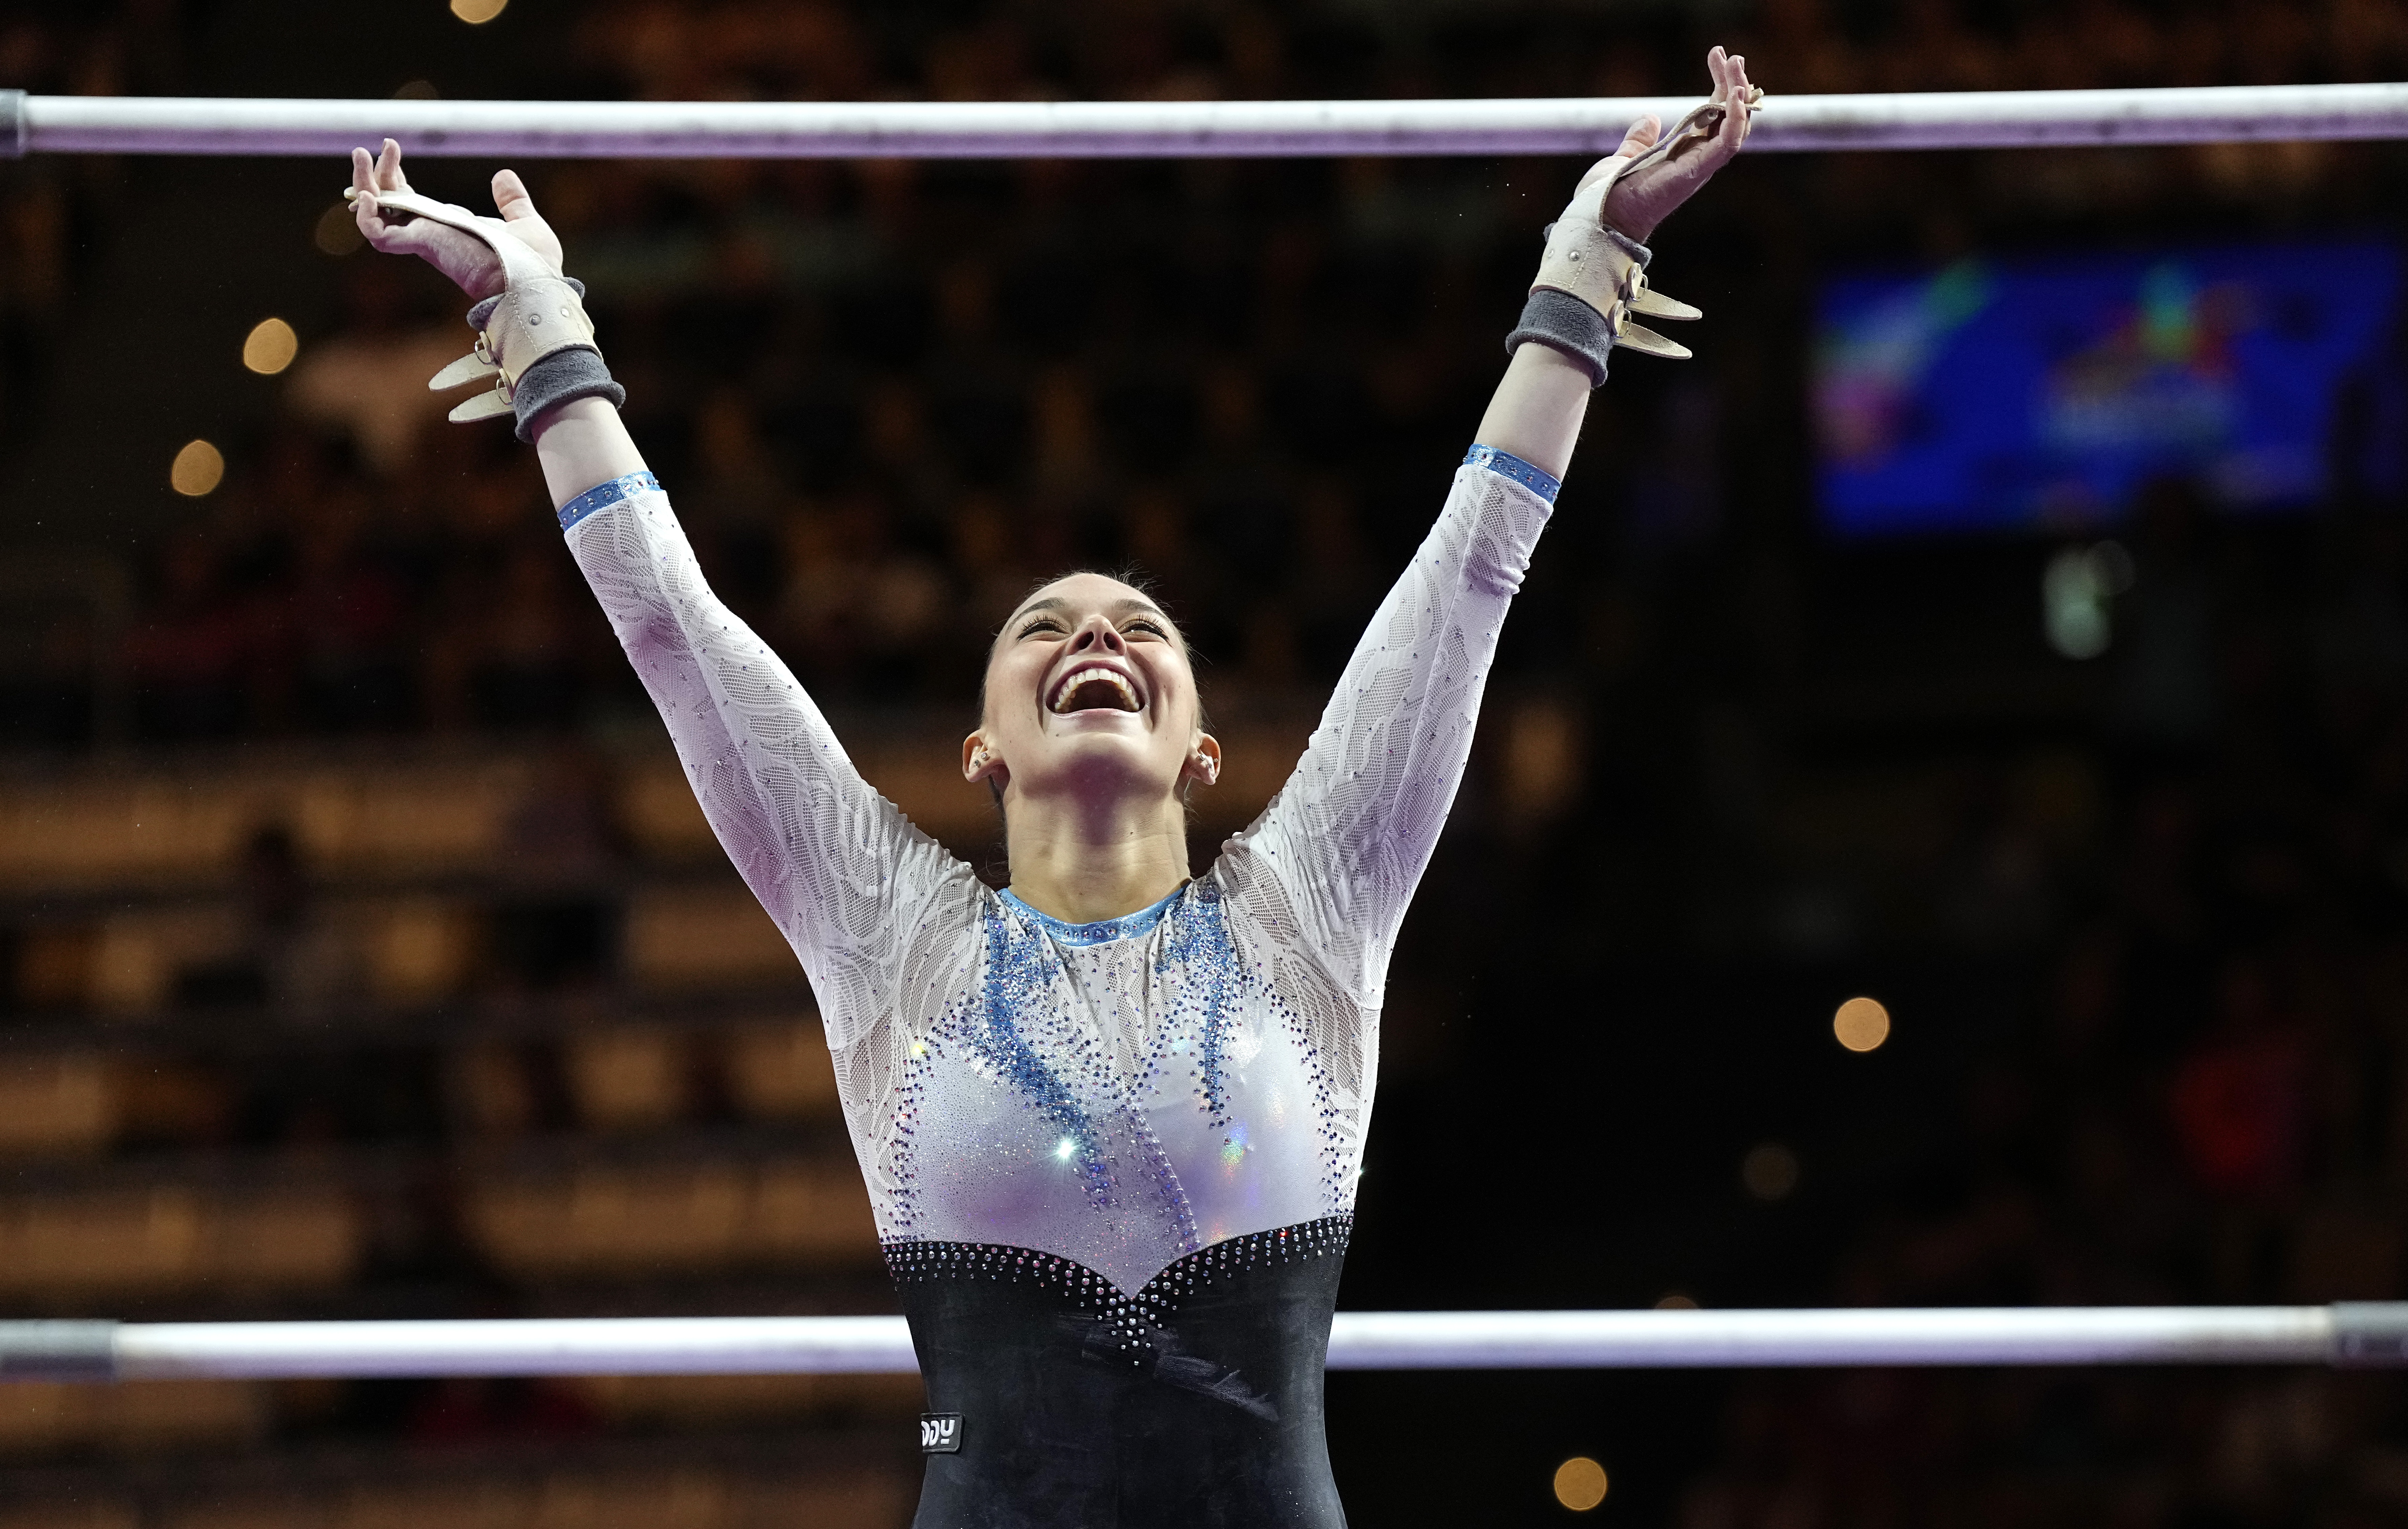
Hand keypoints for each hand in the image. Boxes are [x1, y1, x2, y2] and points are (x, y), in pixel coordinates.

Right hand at [348, 138, 563, 301]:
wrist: (534, 284)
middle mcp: (433, 234)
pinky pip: (380, 235)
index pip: (411, 201)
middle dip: (375, 174)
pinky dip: (367, 218)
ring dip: (363, 185)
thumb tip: (503, 176)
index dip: (396, 177)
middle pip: (389, 203)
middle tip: (370, 148)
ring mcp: (426, 239)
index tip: (393, 146)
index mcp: (450, 228)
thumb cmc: (534, 266)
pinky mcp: (423, 246)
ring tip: (360, 155)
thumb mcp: (524, 223)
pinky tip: (366, 195)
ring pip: (378, 215)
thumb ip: (512, 201)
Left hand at [1587, 46, 1755, 243]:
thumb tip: (1649, 119)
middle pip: (1728, 118)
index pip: (1712, 115)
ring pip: (1734, 127)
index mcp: (1683, 153)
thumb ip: (1639, 140)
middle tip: (1732, 56)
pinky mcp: (1696, 171)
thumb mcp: (1624, 157)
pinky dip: (1735, 120)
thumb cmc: (1608, 196)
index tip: (1715, 56)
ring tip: (1735, 63)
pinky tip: (1735, 95)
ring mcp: (1699, 166)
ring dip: (1739, 95)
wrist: (1597, 218)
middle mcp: (1697, 159)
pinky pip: (1726, 144)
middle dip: (1734, 84)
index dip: (1719, 86)